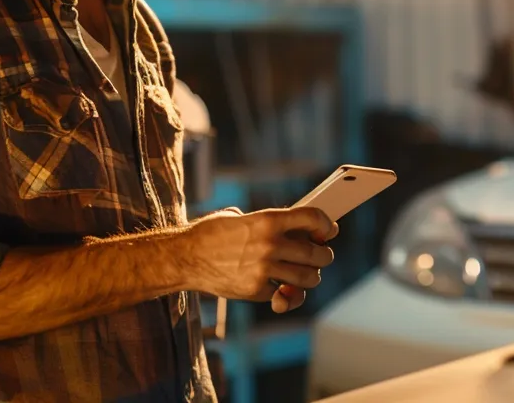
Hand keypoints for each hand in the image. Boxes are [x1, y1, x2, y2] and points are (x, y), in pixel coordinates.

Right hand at [182, 207, 336, 312]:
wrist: (184, 257)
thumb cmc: (212, 235)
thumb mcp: (240, 217)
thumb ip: (268, 224)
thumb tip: (296, 231)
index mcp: (267, 220)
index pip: (312, 218)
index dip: (326, 225)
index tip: (328, 230)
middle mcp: (269, 244)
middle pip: (317, 254)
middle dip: (324, 257)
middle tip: (321, 257)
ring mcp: (263, 269)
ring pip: (308, 278)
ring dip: (311, 278)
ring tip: (304, 275)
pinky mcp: (255, 290)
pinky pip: (284, 296)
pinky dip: (286, 296)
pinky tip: (284, 292)